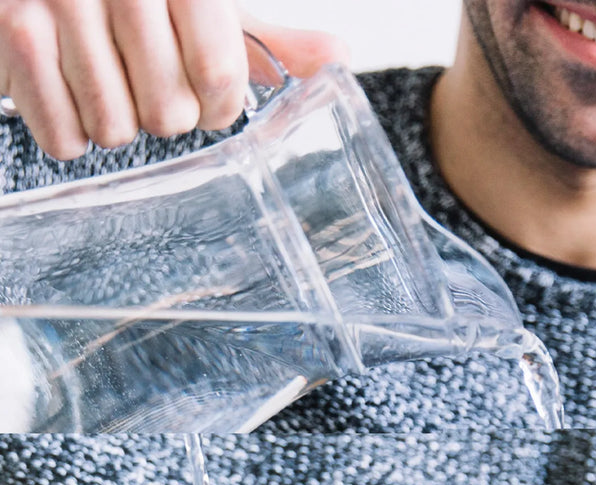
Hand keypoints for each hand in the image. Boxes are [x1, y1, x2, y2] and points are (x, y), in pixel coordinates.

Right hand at [0, 1, 347, 159]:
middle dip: (163, 114)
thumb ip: (264, 39)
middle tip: (143, 82)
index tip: (206, 98)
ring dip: (113, 122)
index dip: (217, 105)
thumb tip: (338, 60)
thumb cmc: (124, 0)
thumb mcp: (199, 8)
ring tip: (103, 82)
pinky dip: (67, 130)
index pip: (219, 77)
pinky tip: (67, 92)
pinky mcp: (8, 30)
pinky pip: (62, 135)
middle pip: (169, 113)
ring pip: (115, 129)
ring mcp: (57, 1)